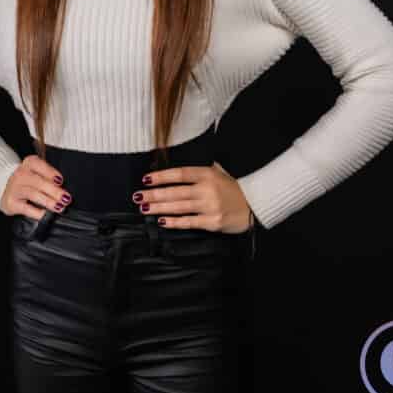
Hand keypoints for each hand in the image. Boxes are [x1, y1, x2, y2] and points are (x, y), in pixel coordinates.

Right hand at [0, 154, 72, 218]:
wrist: (7, 187)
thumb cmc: (29, 180)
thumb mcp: (39, 172)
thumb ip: (50, 178)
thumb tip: (64, 189)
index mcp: (30, 163)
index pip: (40, 165)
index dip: (51, 173)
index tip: (61, 181)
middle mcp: (20, 174)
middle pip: (38, 182)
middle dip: (54, 191)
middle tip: (66, 198)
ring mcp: (14, 188)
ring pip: (33, 194)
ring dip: (48, 202)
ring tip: (59, 207)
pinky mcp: (11, 202)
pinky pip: (26, 208)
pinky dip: (37, 212)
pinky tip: (45, 214)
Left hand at [131, 161, 252, 233]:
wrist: (253, 206)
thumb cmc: (232, 188)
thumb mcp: (218, 172)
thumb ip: (199, 171)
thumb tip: (176, 172)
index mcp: (207, 174)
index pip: (180, 174)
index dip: (162, 176)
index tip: (146, 179)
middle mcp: (207, 189)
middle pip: (175, 191)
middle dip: (154, 194)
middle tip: (138, 196)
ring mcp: (210, 206)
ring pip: (179, 206)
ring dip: (159, 207)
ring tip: (145, 208)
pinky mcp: (212, 222)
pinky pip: (189, 222)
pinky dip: (174, 221)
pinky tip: (162, 220)